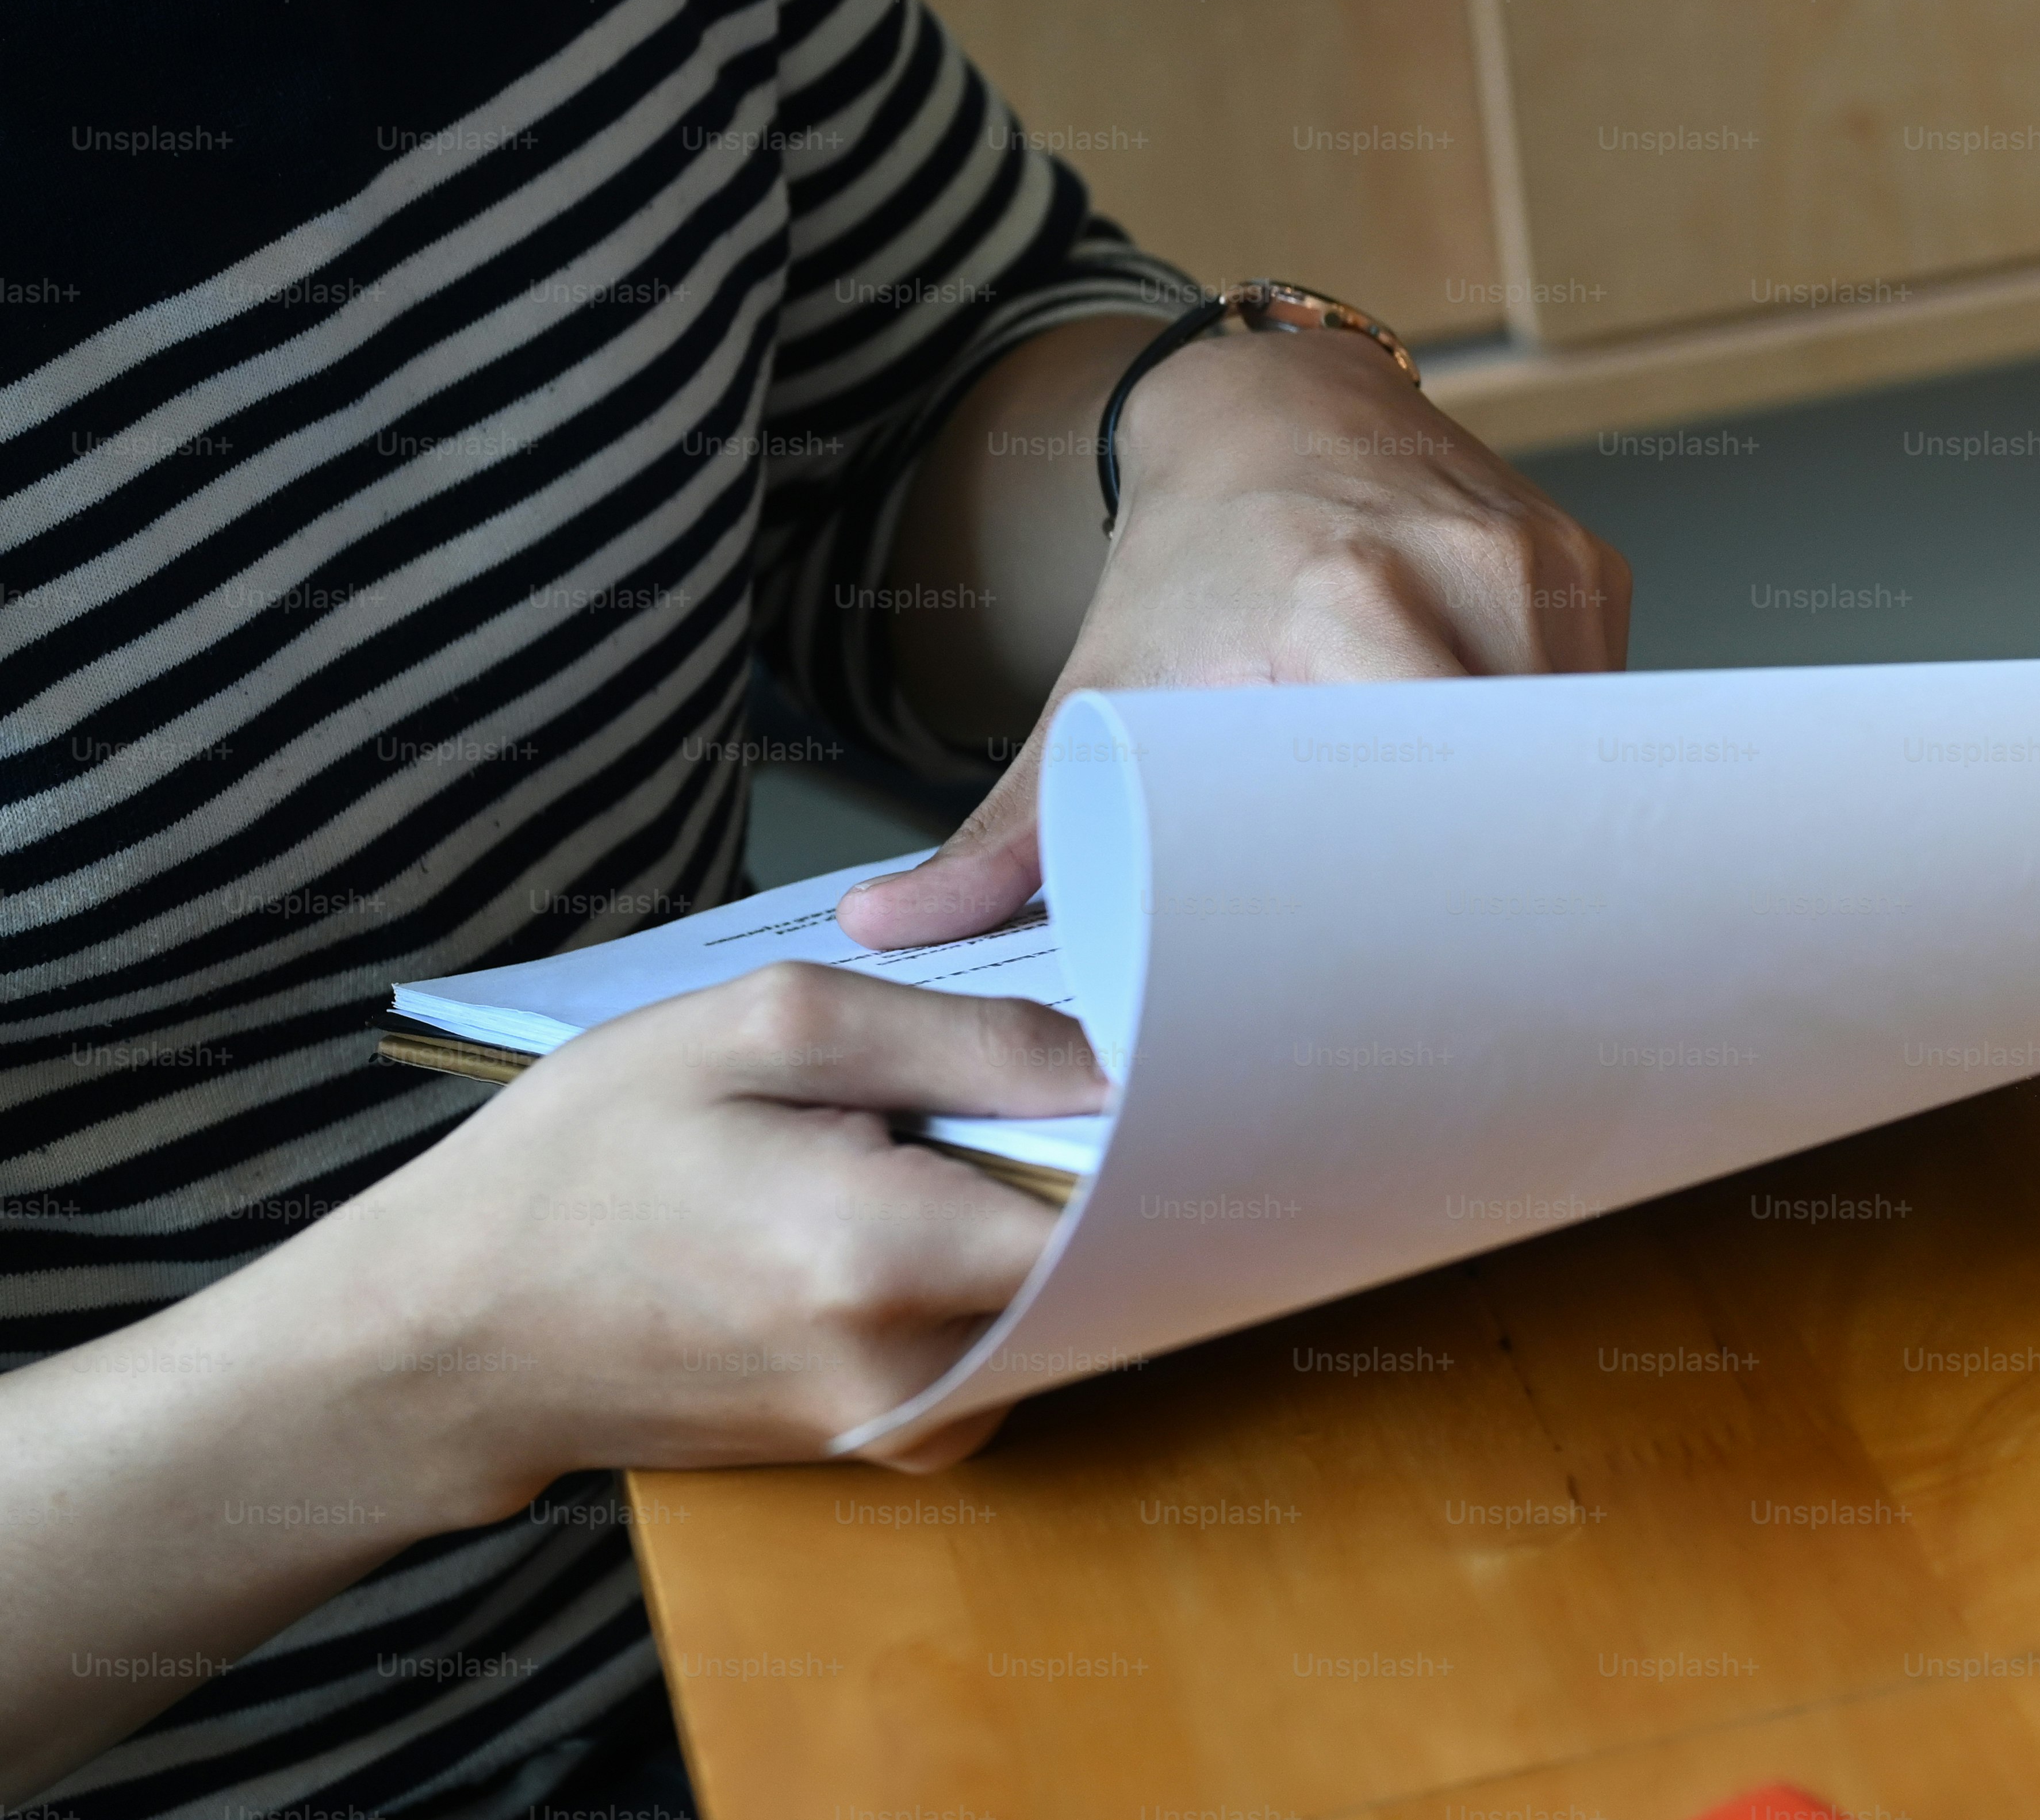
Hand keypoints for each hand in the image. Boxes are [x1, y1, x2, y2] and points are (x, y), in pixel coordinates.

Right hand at [269, 967, 1098, 1514]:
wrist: (453, 1335)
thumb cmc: (580, 1165)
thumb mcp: (759, 1030)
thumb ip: (966, 1042)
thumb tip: (1118, 1063)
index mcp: (881, 1260)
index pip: (1122, 1201)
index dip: (1149, 1119)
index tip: (1136, 1059)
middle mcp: (915, 1375)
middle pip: (1103, 1254)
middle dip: (1081, 1160)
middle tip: (1001, 1085)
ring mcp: (909, 1430)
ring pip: (1056, 1298)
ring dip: (1018, 1213)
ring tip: (916, 1145)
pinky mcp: (897, 1445)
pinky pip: (1001, 1340)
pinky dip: (976, 1270)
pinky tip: (892, 1211)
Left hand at [842, 329, 1631, 948]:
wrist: (1272, 405)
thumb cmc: (1190, 559)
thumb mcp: (1097, 687)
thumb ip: (1009, 824)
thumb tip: (890, 930)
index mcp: (1344, 601)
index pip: (1438, 789)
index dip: (1447, 891)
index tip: (1429, 969)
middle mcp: (1464, 568)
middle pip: (1521, 781)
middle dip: (1506, 873)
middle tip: (1470, 961)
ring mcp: (1543, 561)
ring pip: (1579, 744)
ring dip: (1544, 815)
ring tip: (1500, 879)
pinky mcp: (1592, 566)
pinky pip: (1605, 698)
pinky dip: (1569, 752)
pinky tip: (1527, 786)